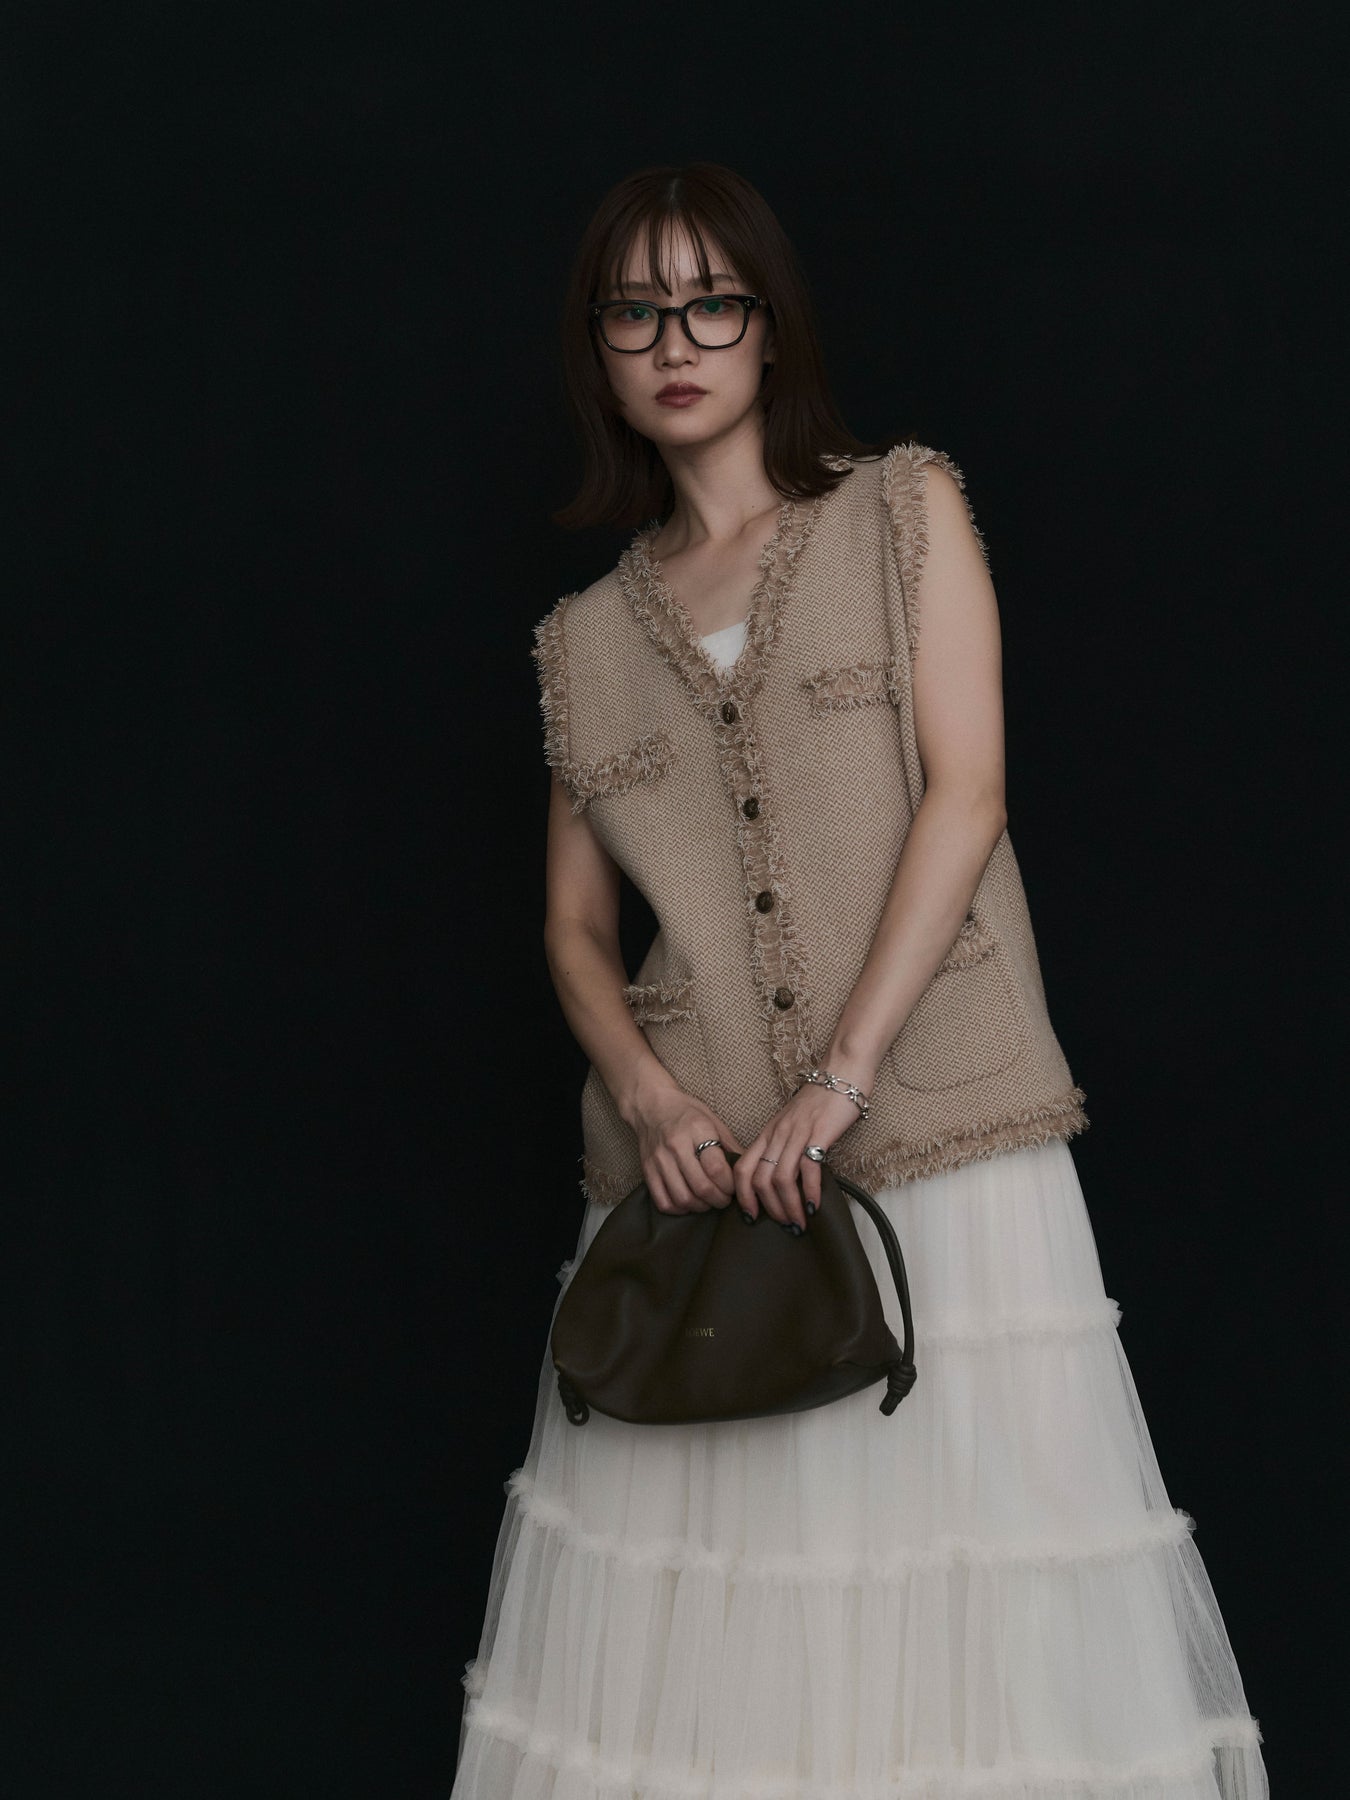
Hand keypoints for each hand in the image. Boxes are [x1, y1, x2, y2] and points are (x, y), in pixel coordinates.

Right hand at [631, 1083, 744, 1215]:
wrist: (650, 1106)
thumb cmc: (686, 1112)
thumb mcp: (713, 1120)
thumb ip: (730, 1145)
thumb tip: (748, 1168)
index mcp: (696, 1130)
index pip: (716, 1168)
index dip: (730, 1185)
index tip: (734, 1187)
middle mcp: (676, 1146)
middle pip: (701, 1187)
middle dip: (719, 1200)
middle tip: (725, 1199)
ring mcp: (659, 1160)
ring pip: (683, 1198)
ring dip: (701, 1207)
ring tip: (708, 1201)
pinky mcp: (646, 1171)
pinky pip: (663, 1202)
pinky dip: (679, 1209)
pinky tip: (688, 1202)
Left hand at [732, 1082, 864, 1230]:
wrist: (841, 1074)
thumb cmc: (819, 1102)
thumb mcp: (791, 1124)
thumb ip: (783, 1146)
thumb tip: (782, 1179)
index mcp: (768, 1133)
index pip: (742, 1168)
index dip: (742, 1196)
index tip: (750, 1216)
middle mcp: (777, 1135)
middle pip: (758, 1179)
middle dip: (768, 1208)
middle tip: (783, 1225)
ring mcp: (796, 1134)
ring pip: (780, 1179)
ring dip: (788, 1206)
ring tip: (798, 1222)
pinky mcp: (818, 1134)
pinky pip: (808, 1169)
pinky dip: (809, 1192)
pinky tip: (814, 1205)